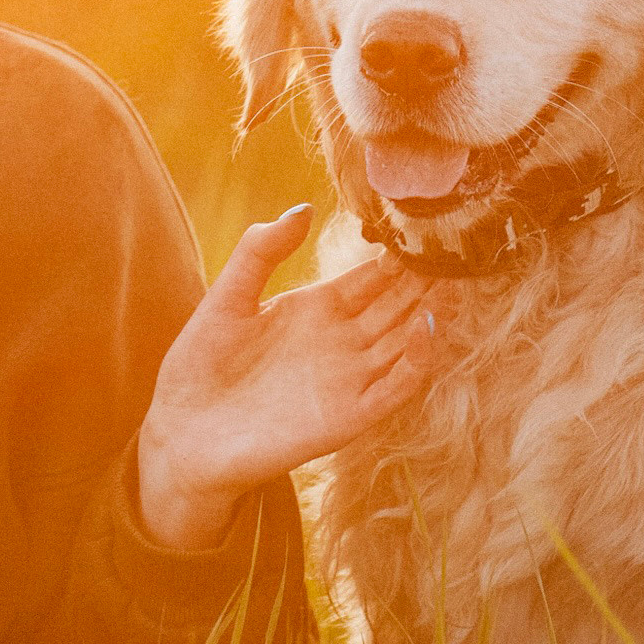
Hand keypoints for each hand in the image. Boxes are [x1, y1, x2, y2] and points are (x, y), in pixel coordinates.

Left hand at [137, 206, 440, 551]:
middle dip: (428, 278)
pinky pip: (394, 387)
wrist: (183, 436)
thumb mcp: (227, 298)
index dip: (401, 254)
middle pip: (399, 304)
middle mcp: (342, 342)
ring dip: (432, 313)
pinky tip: (428, 328)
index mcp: (317, 309)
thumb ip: (260, 252)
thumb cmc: (199, 369)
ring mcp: (349, 379)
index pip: (375, 277)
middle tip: (460, 244)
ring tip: (457, 278)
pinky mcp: (349, 416)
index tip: (429, 222)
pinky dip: (416, 361)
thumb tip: (304, 207)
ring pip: (405, 341)